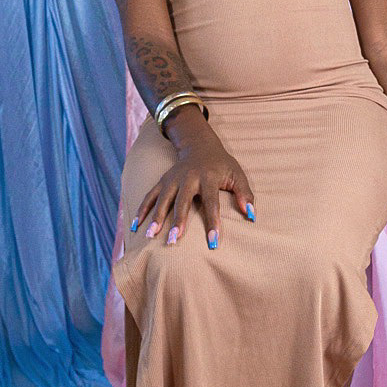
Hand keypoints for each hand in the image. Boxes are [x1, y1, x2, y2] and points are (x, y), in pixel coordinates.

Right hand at [131, 117, 253, 247]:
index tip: (213, 242)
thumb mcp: (237, 175)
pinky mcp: (162, 181)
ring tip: (150, 236)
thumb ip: (245, 194)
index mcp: (208, 177)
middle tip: (174, 241)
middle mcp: (188, 177)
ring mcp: (173, 179)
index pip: (211, 202)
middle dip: (178, 221)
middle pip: (182, 201)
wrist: (200, 145)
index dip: (213, 222)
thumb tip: (251, 216)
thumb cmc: (222, 165)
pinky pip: (150, 196)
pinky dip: (142, 210)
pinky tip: (135, 227)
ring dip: (156, 217)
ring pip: (163, 199)